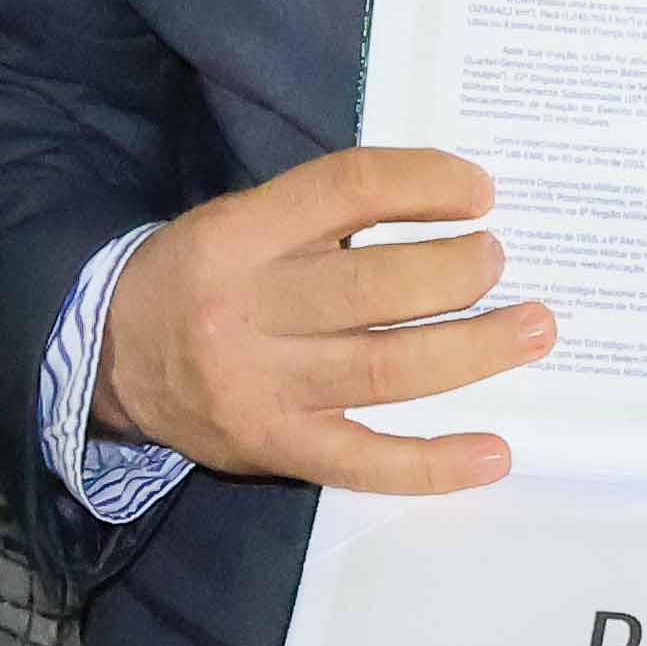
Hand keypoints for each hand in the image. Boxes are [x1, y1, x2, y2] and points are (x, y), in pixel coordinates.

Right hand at [87, 145, 552, 493]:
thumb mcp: (243, 221)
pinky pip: (365, 462)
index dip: (424, 182)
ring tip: (535, 327)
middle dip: (459, 272)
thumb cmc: (203, 278)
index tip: (479, 190)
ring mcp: (264, 387)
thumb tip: (450, 199)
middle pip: (378, 287)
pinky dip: (435, 463)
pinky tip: (494, 452)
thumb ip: (325, 212)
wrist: (111, 361)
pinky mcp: (276, 448)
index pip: (347, 190)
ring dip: (476, 350)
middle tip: (499, 260)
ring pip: (388, 370)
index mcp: (241, 234)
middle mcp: (249, 309)